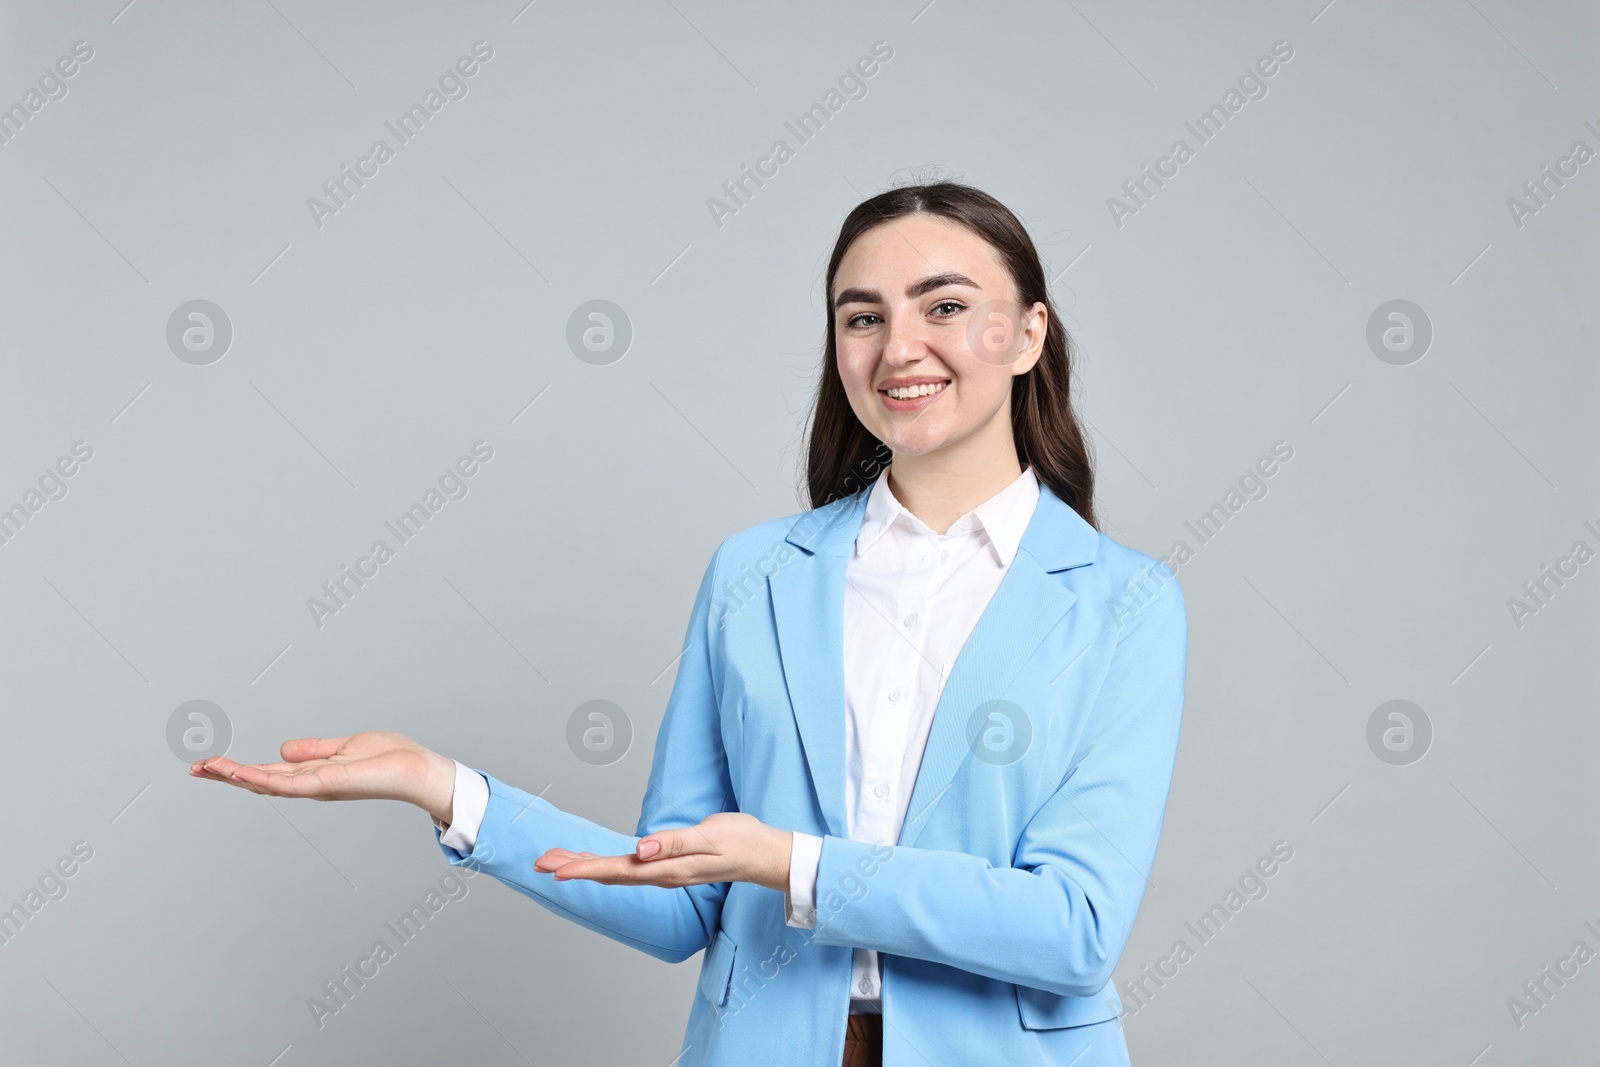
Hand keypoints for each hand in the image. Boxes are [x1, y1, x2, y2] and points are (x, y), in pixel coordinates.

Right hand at [190, 731, 457, 824]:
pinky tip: (241, 774)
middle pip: (260, 780)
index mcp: (313, 773)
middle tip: (195, 769)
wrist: (416, 769)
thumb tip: (283, 748)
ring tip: (207, 768)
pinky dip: (263, 779)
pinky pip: (288, 783)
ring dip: (236, 776)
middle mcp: (310, 783)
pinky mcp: (326, 784)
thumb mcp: (344, 746)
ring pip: (267, 783)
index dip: (239, 769)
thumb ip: (314, 750)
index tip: (210, 764)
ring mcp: (316, 786)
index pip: (268, 772)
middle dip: (227, 775)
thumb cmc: (390, 758)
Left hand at [534, 812, 792, 892]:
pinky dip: (603, 862)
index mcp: (667, 869)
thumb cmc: (740, 841)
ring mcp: (662, 872)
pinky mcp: (666, 865)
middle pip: (608, 874)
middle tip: (539, 862)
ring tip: (554, 859)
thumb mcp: (711, 836)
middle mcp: (660, 875)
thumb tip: (641, 849)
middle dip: (574, 867)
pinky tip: (591, 860)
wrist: (763, 855)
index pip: (618, 871)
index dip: (585, 870)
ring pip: (615, 871)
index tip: (557, 870)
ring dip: (584, 865)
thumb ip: (675, 843)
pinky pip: (627, 867)